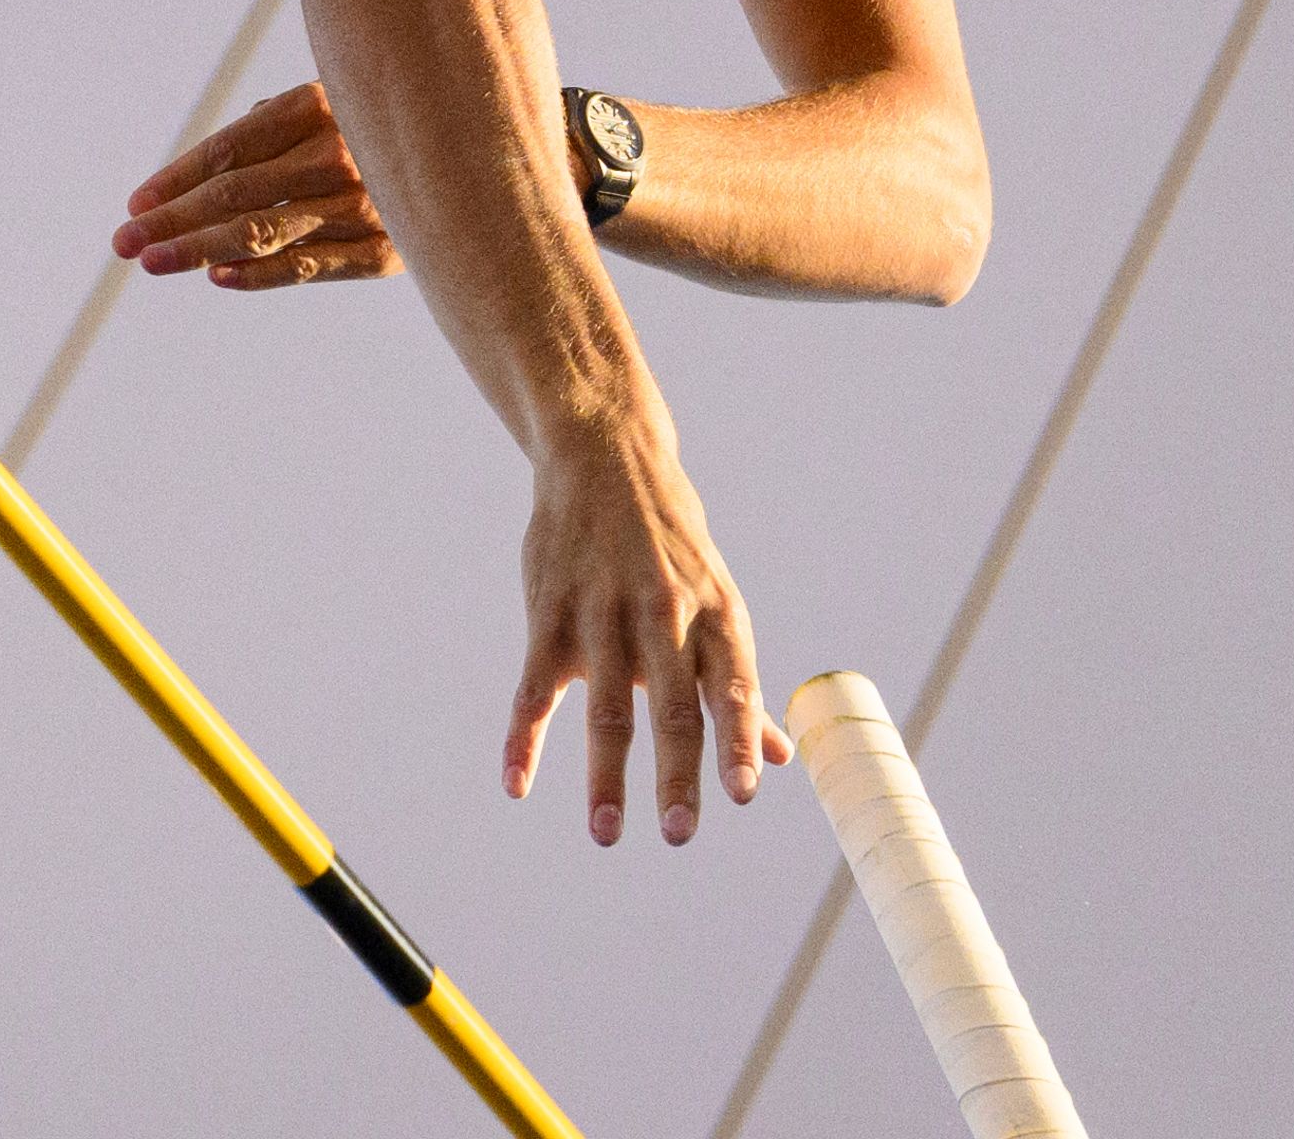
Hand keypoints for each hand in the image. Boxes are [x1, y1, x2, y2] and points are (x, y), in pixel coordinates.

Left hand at [110, 83, 404, 287]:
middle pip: (235, 194)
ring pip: (264, 233)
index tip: (135, 205)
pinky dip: (261, 273)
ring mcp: (366, 205)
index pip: (229, 148)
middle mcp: (340, 155)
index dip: (177, 178)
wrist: (489, 146)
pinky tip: (217, 278)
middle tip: (125, 242)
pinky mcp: (389, 250)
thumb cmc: (387, 119)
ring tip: (154, 261)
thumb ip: (273, 126)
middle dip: (173, 220)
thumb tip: (203, 172)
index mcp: (320, 105)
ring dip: (200, 250)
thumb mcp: (334, 99)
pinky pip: (312, 267)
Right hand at [503, 416, 789, 843]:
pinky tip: (516, 782)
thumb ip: (736, 685)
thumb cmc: (670, 547)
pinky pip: (534, 687)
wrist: (605, 460)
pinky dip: (523, 738)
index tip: (744, 792)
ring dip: (604, 776)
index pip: (731, 685)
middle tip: (679, 834)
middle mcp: (662, 615)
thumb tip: (777, 760)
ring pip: (604, 707)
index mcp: (714, 615)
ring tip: (606, 833)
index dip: (737, 738)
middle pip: (669, 706)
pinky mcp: (548, 613)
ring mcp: (601, 613)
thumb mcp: (715, 603)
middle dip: (675, 774)